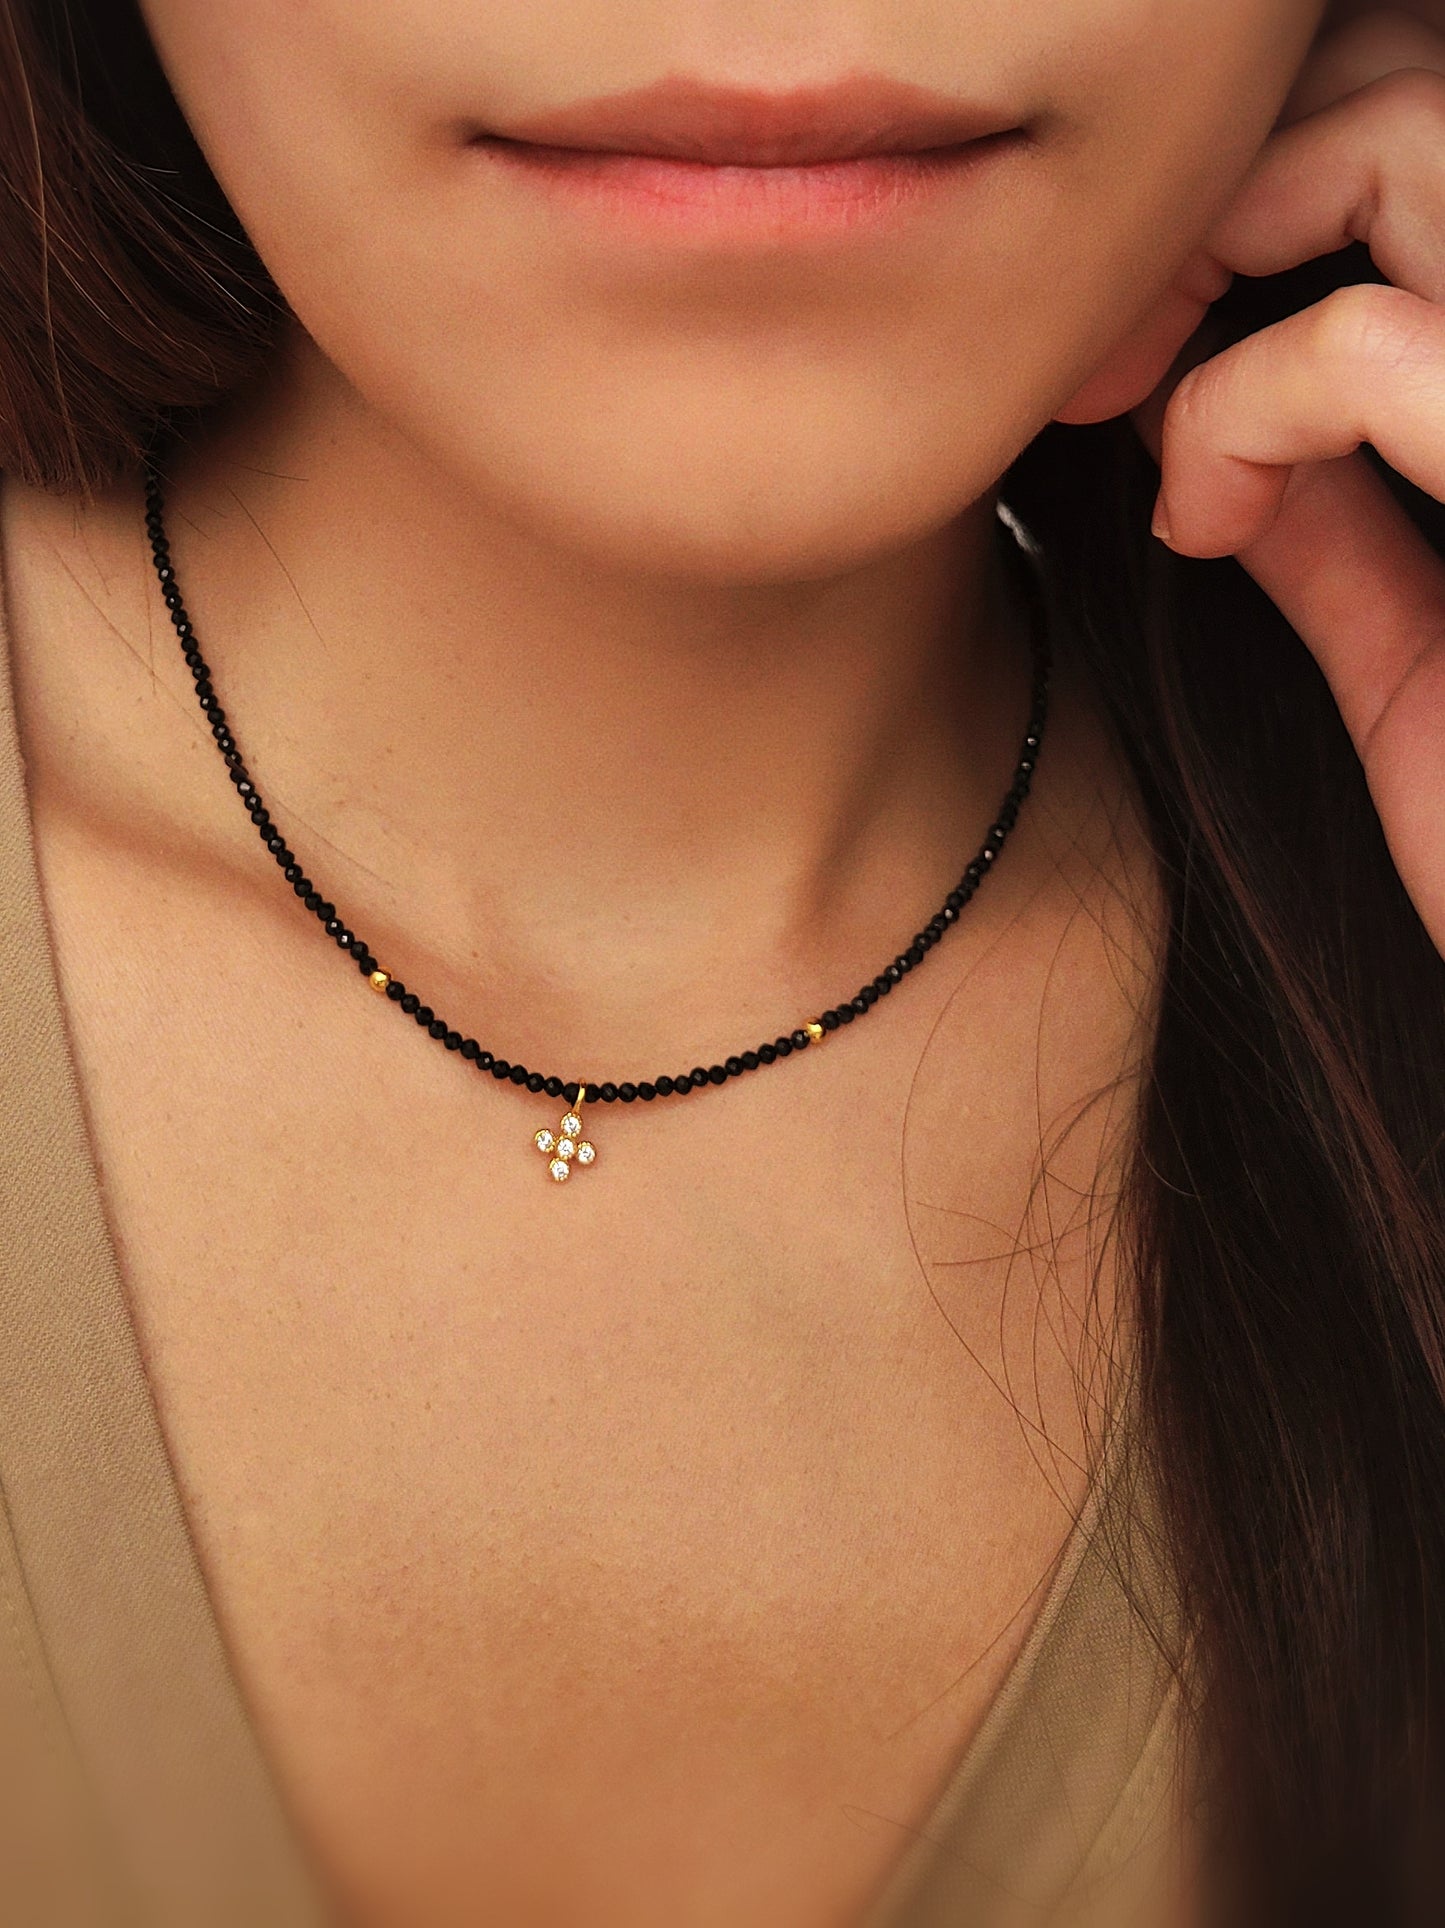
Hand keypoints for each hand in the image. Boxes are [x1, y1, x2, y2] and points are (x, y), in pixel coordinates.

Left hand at [1061, 6, 1444, 960]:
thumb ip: (1345, 514)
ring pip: (1409, 137)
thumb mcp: (1419, 655)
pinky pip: (1366, 348)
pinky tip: (1202, 525)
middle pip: (1422, 76)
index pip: (1430, 117)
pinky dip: (1238, 415)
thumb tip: (1219, 414)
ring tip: (1138, 403)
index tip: (1135, 318)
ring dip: (1221, 245)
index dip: (1273, 155)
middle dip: (1231, 163)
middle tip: (1104, 341)